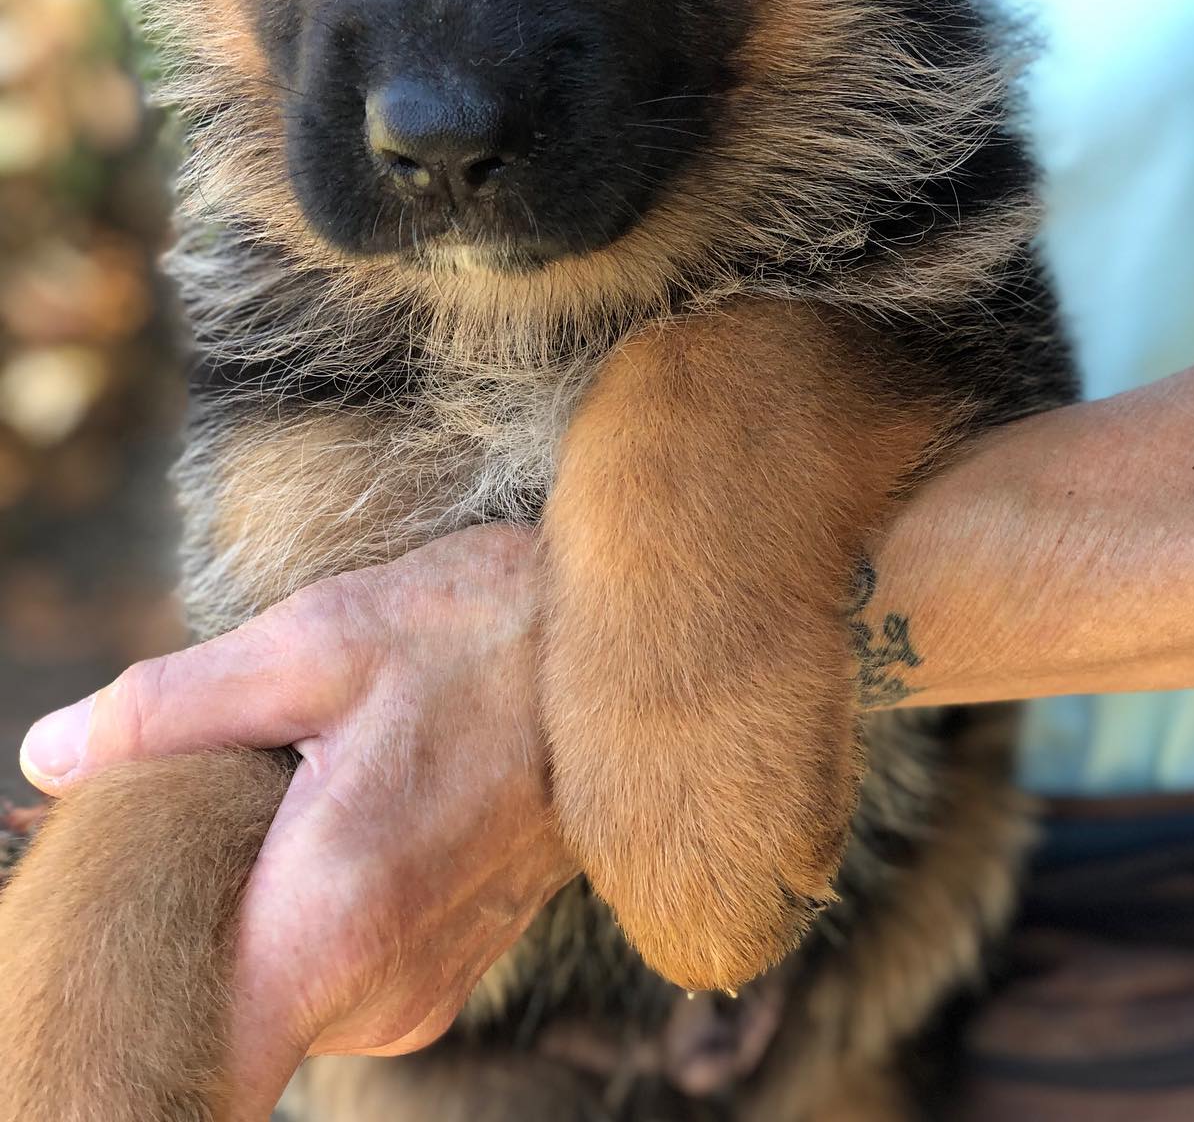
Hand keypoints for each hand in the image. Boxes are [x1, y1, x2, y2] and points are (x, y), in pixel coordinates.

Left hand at [18, 525, 575, 1106]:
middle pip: (211, 1009)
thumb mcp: (316, 640)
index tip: (111, 919)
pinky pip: (325, 975)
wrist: (632, 659)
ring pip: (266, 990)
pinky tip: (343, 805)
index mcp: (331, 915)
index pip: (182, 1063)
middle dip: (185, 913)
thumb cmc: (482, 633)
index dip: (125, 1005)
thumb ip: (167, 710)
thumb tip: (49, 753)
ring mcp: (415, 997)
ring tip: (299, 783)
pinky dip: (305, 906)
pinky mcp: (439, 980)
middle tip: (215, 790)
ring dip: (251, 902)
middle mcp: (376, 993)